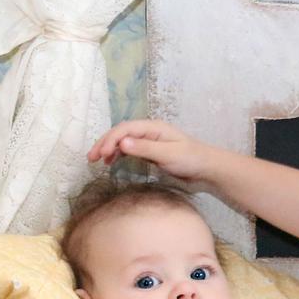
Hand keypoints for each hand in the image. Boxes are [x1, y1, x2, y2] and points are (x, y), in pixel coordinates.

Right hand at [88, 120, 218, 191]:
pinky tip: (111, 163)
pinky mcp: (151, 153)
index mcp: (153, 128)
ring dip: (109, 149)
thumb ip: (145, 149)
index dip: (110, 140)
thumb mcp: (168, 154)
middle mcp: (149, 132)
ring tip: (97, 161)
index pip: (125, 129)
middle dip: (105, 143)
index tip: (102, 155)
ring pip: (123, 142)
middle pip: (120, 133)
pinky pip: (129, 150)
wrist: (207, 171)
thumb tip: (122, 142)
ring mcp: (149, 142)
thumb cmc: (191, 160)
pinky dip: (118, 155)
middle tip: (91, 158)